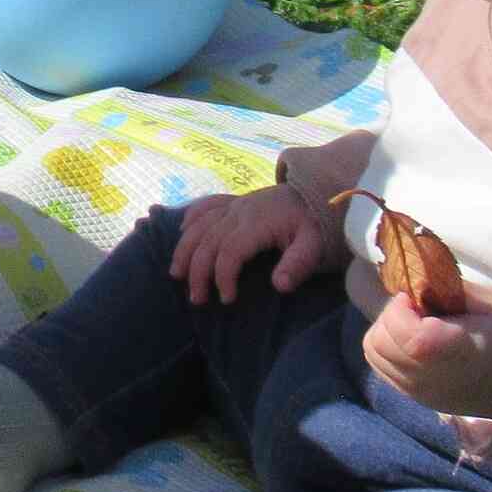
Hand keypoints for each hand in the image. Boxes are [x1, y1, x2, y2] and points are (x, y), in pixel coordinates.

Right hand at [167, 186, 328, 305]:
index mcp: (257, 223)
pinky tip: (181, 231)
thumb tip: (279, 286)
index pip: (230, 251)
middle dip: (197, 272)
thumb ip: (298, 264)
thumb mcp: (314, 245)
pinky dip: (190, 219)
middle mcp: (239, 211)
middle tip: (197, 299)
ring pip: (199, 225)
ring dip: (184, 250)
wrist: (315, 192)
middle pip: (207, 242)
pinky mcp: (234, 201)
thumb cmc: (313, 223)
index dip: (222, 276)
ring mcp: (234, 204)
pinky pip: (205, 206)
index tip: (227, 299)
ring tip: (176, 274)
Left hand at [354, 273, 491, 421]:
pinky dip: (388, 347)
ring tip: (417, 324)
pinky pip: (381, 367)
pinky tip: (414, 340)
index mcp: (459, 353)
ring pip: (374, 353)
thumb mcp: (491, 302)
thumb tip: (413, 274)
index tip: (419, 296)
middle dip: (393, 315)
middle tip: (421, 308)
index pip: (410, 337)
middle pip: (381, 343)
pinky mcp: (415, 398)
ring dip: (387, 330)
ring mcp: (421, 393)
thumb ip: (447, 287)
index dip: (402, 309)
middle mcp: (434, 379)